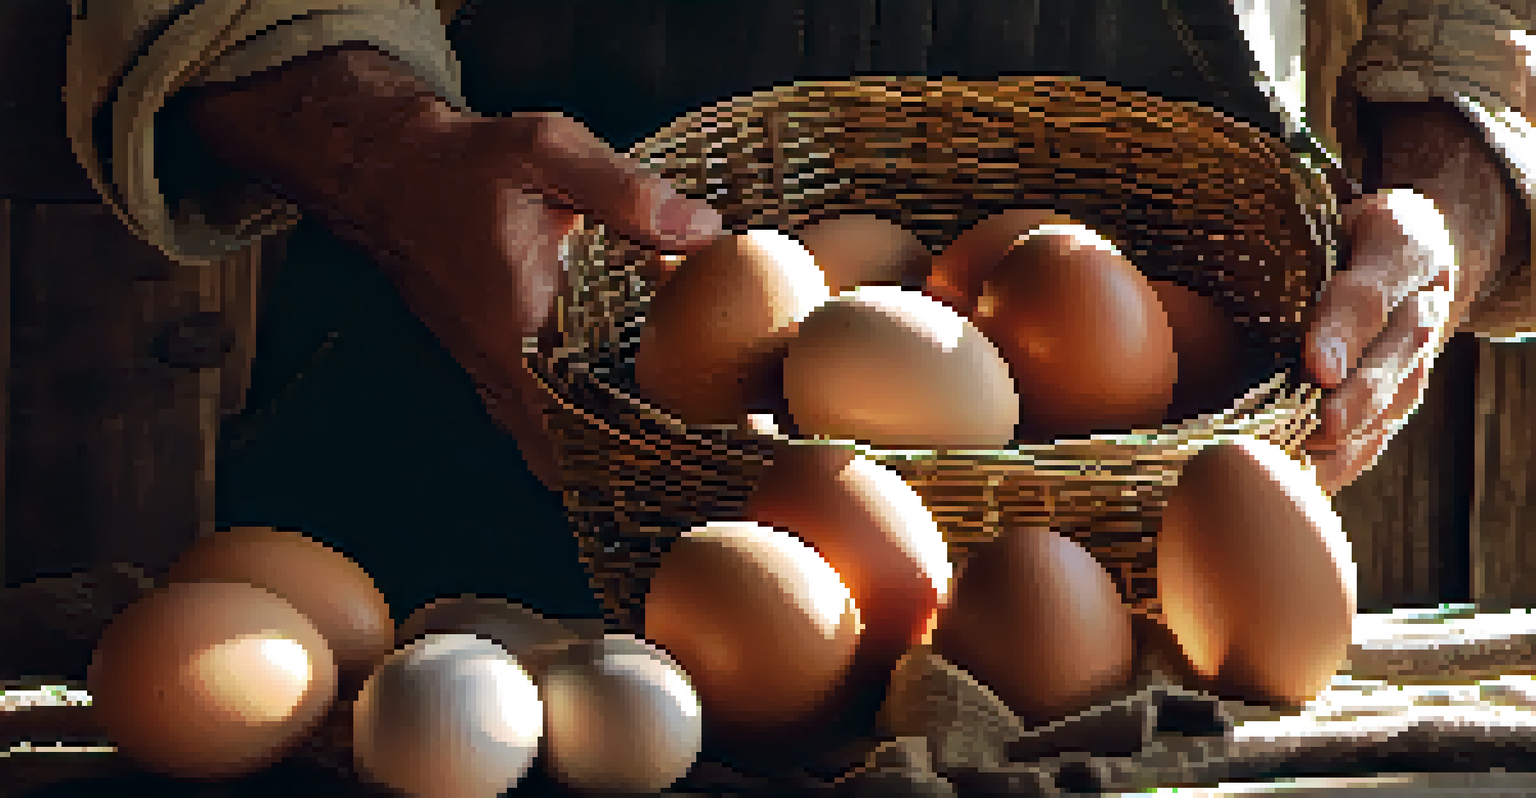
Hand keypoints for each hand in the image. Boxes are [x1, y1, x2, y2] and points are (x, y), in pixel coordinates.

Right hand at [187, 47, 724, 492]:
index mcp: (524, 328)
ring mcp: (494, 377)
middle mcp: (504, 368)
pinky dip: (579, 433)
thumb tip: (703, 230)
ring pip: (551, 451)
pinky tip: (628, 411)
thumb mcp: (548, 154)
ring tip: (675, 445)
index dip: (641, 450)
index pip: (585, 424)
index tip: (697, 451)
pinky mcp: (493, 372)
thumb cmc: (469, 166)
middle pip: (573, 458)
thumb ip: (626, 191)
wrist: (394, 177)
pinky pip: (538, 428)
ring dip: (605, 455)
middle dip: (634, 466)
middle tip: (700, 457)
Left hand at [1302, 103, 1513, 493]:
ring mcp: (1417, 359)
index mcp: (1403, 247)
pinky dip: (1341, 464)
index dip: (1344, 331)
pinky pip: (1378, 437)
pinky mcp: (1400, 398)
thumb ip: (1278, 230)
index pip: (1373, 292)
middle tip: (1320, 426)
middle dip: (1356, 399)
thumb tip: (1179, 251)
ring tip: (1299, 467)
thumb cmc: (1335, 228)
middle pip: (1393, 360)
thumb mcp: (1318, 210)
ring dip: (1348, 442)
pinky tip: (1298, 483)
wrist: (1402, 252)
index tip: (1318, 368)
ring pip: (1391, 407)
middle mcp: (1422, 308)